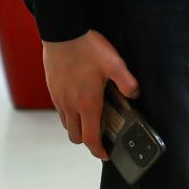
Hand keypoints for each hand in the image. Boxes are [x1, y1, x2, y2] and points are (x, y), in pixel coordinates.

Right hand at [42, 30, 138, 160]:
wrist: (62, 33)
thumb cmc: (88, 48)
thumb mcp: (115, 63)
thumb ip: (127, 82)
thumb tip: (135, 94)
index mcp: (87, 103)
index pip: (90, 138)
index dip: (97, 150)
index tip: (105, 155)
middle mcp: (70, 105)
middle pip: (75, 135)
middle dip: (87, 140)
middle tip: (100, 136)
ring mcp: (58, 98)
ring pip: (66, 124)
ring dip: (77, 127)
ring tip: (91, 119)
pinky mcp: (52, 89)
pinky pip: (60, 110)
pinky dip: (69, 114)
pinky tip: (79, 101)